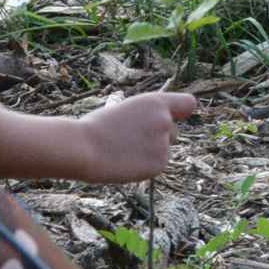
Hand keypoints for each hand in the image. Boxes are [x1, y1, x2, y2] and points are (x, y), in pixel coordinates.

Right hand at [74, 92, 197, 182]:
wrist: (81, 148)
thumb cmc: (94, 129)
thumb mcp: (123, 111)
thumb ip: (146, 117)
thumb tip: (159, 127)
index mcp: (155, 103)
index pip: (187, 103)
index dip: (181, 111)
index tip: (177, 117)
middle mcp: (165, 121)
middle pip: (173, 132)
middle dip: (158, 137)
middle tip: (129, 140)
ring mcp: (164, 143)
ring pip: (162, 149)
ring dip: (148, 152)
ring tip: (122, 150)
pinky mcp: (160, 163)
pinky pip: (156, 164)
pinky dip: (143, 166)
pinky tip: (124, 162)